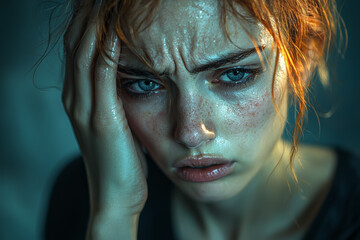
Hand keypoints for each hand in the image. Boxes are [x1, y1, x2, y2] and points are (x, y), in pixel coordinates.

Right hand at [62, 1, 147, 237]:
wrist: (115, 195)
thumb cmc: (120, 160)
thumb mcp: (114, 124)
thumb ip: (113, 100)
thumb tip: (128, 77)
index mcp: (78, 99)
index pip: (77, 50)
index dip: (85, 23)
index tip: (97, 2)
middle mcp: (75, 99)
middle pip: (76, 45)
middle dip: (86, 15)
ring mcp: (85, 109)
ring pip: (84, 54)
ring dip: (94, 24)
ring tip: (104, 0)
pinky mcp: (102, 119)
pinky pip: (101, 75)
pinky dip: (106, 49)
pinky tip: (115, 30)